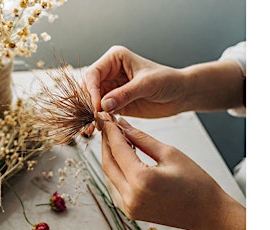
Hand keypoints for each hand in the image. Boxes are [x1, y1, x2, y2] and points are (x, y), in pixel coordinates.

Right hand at [84, 46, 245, 119]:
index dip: (92, 91)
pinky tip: (99, 129)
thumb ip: (125, 94)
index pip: (93, 74)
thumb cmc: (168, 80)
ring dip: (91, 115)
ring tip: (93, 128)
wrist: (180, 94)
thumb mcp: (147, 84)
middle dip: (88, 104)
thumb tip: (104, 105)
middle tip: (92, 120)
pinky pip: (101, 112)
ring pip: (92, 102)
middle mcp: (110, 72)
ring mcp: (111, 88)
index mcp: (115, 59)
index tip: (97, 107)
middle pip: (88, 88)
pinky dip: (99, 120)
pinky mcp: (115, 103)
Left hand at [97, 112, 245, 229]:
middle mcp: (131, 197)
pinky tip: (121, 158)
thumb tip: (122, 125)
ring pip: (108, 175)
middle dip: (106, 142)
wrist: (208, 213)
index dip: (110, 130)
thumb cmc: (196, 183)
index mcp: (142, 180)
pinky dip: (115, 171)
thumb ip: (142, 139)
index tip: (105, 116)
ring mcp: (129, 207)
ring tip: (115, 138)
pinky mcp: (130, 212)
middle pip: (107, 163)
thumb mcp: (170, 153)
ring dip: (109, 156)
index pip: (118, 149)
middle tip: (108, 125)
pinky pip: (114, 187)